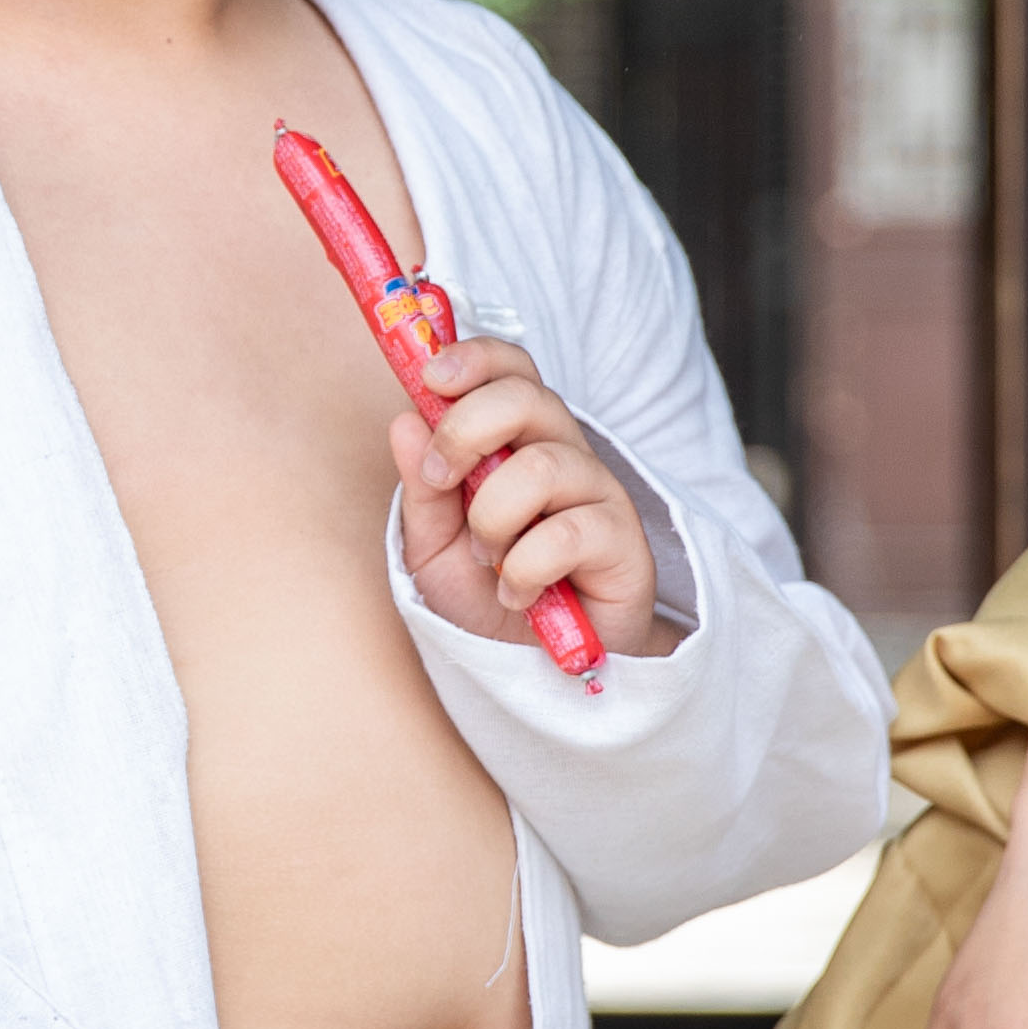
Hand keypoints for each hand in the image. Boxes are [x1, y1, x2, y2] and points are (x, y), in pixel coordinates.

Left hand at [390, 337, 672, 664]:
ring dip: (492, 519)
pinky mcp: (622, 541)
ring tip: (487, 560)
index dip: (474, 359)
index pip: (511, 368)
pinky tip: (518, 594)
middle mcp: (562, 453)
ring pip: (540, 468)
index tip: (431, 377)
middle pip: (525, 397)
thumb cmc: (488, 596)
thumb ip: (421, 490)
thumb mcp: (433, 547)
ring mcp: (597, 493)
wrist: (536, 669)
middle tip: (442, 479)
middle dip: (465, 430)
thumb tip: (405, 421)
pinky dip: (524, 570)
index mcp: (518, 440)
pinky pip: (566, 534)